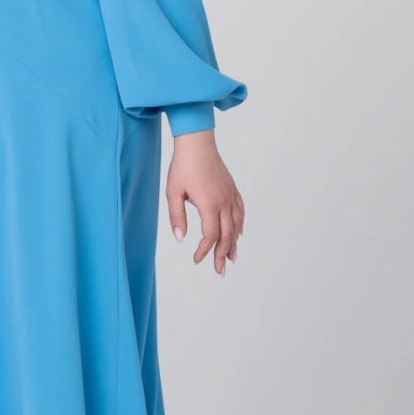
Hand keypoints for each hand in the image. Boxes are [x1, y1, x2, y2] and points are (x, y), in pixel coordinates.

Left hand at [165, 128, 243, 274]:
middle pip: (227, 235)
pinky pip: (240, 212)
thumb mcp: (173, 192)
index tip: (196, 260)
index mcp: (209, 204)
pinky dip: (240, 225)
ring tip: (231, 258)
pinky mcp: (232, 189)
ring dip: (234, 243)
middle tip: (219, 271)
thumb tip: (180, 239)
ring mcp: (230, 195)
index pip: (210, 236)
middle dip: (222, 255)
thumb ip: (177, 217)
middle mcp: (224, 202)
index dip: (204, 251)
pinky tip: (238, 233)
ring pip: (236, 225)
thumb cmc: (183, 166)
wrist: (197, 143)